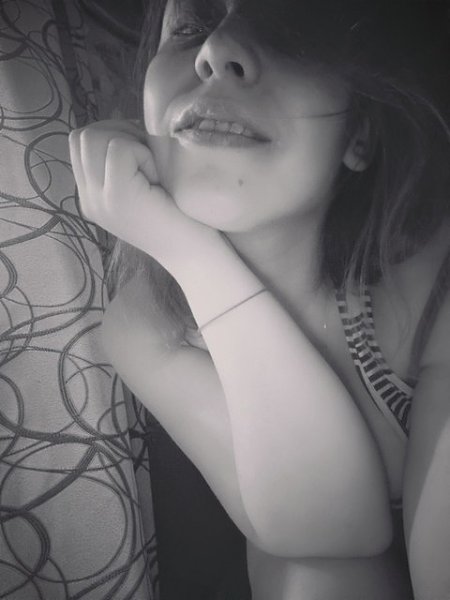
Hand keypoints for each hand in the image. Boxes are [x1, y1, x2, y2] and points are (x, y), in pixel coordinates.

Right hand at [68, 119, 219, 272]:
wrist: (197, 254)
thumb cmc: (183, 218)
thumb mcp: (146, 183)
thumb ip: (126, 160)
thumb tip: (129, 124)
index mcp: (93, 195)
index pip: (80, 141)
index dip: (114, 134)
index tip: (144, 156)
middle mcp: (88, 199)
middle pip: (82, 136)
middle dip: (118, 133)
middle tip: (149, 159)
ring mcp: (98, 200)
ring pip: (94, 137)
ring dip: (129, 142)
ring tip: (152, 171)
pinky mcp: (117, 197)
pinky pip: (119, 148)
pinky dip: (143, 154)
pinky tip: (159, 180)